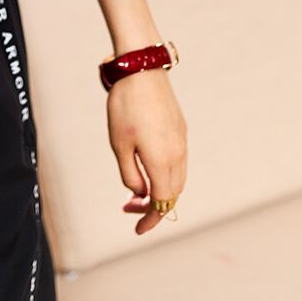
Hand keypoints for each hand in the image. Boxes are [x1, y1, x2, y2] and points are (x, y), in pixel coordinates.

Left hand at [106, 64, 187, 233]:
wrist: (141, 70)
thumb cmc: (125, 107)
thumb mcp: (119, 145)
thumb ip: (130, 174)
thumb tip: (140, 192)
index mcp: (163, 162)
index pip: (161, 203)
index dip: (149, 219)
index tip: (137, 229)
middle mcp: (178, 155)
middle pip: (172, 194)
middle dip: (152, 207)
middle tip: (128, 207)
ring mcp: (181, 141)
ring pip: (177, 179)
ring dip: (160, 190)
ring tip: (136, 191)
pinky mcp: (180, 129)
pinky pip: (178, 162)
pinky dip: (165, 174)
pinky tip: (147, 168)